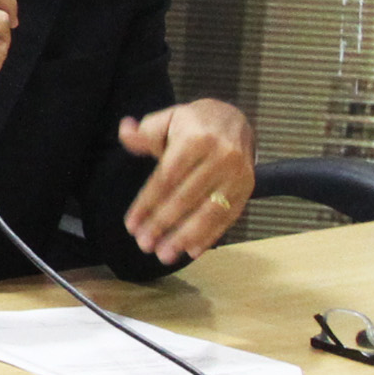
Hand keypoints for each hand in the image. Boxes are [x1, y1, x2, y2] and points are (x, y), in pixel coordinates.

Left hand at [117, 100, 253, 265]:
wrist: (232, 120)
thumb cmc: (191, 124)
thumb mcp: (166, 119)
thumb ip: (145, 132)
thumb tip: (126, 131)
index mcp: (196, 139)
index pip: (166, 178)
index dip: (147, 203)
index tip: (131, 225)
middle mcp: (221, 157)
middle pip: (186, 198)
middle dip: (163, 225)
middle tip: (144, 245)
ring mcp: (237, 175)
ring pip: (209, 211)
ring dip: (185, 237)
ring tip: (164, 255)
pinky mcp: (248, 189)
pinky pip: (228, 216)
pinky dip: (210, 236)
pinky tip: (191, 251)